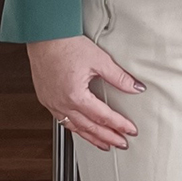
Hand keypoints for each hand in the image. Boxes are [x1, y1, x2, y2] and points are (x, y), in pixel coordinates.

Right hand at [27, 34, 141, 150]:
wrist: (45, 36)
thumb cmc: (67, 45)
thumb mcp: (100, 61)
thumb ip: (119, 78)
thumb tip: (136, 88)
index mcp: (75, 95)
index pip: (103, 116)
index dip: (119, 125)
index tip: (131, 131)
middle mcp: (60, 102)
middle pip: (88, 127)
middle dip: (107, 137)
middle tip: (121, 144)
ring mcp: (51, 102)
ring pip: (73, 127)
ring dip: (91, 137)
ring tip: (105, 144)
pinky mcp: (46, 98)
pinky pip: (61, 119)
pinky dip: (75, 128)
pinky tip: (83, 130)